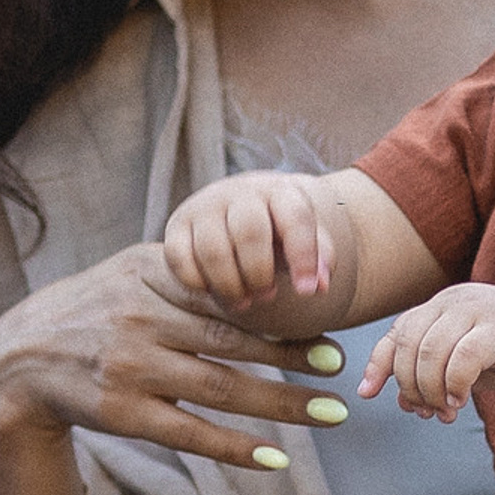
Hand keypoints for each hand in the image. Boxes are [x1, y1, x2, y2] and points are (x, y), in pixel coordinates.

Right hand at [0, 241, 346, 479]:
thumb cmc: (93, 310)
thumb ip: (188, 274)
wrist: (20, 357)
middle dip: (294, 359)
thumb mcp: (131, 273)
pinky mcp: (122, 413)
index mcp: (151, 276)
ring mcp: (132, 369)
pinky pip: (190, 433)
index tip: (329, 331)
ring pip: (221, 390)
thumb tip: (261, 272)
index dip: (284, 316)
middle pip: (234, 343)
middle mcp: (142, 319)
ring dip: (280, 404)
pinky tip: (275, 457)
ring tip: (328, 415)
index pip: (230, 296)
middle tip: (340, 370)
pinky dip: (236, 446)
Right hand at [165, 174, 333, 309]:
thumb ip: (319, 258)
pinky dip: (196, 282)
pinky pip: (179, 258)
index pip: (295, 218)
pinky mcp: (176, 225)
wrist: (238, 209)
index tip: (307, 292)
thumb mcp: (304, 239)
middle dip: (260, 274)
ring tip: (243, 302)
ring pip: (213, 250)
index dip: (304, 257)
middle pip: (250, 233)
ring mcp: (203, 206)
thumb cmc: (277, 232)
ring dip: (230, 285)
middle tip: (267, 296)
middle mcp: (238, 192)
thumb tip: (319, 286)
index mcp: (278, 191)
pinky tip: (213, 290)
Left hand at [361, 284, 494, 419]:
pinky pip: (463, 357)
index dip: (378, 365)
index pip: (396, 333)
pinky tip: (461, 401)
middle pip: (408, 345)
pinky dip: (455, 385)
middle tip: (425, 411)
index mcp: (438, 307)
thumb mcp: (462, 362)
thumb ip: (432, 374)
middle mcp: (453, 301)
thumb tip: (401, 401)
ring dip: (431, 390)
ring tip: (446, 410)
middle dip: (409, 385)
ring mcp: (477, 310)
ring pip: (431, 351)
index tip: (368, 394)